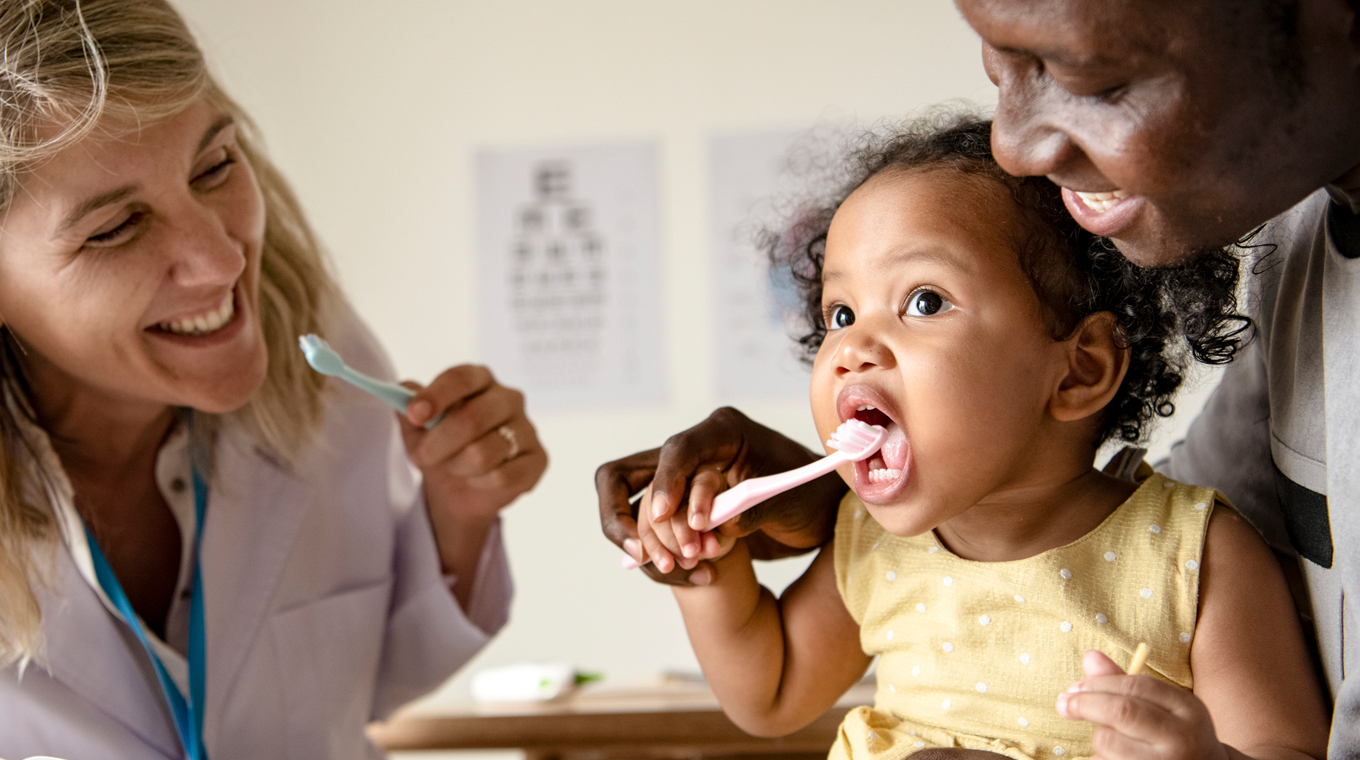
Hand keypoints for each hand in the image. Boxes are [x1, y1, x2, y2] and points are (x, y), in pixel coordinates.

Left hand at [399, 365, 546, 600]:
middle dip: (439, 444)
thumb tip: (401, 392)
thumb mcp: (416, 428)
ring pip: (483, 453)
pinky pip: (502, 477)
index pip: (462, 377)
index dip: (437, 395)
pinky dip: (479, 483)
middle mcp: (509, 398)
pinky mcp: (538, 460)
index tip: (414, 414)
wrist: (459, 488)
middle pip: (472, 418)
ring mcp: (527, 429)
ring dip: (457, 467)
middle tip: (423, 456)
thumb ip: (407, 406)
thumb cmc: (440, 447)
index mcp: (480, 380)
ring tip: (455, 467)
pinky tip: (478, 480)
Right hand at [595, 407, 846, 585]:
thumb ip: (754, 509)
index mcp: (722, 433)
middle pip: (624, 476)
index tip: (661, 516)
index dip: (664, 482)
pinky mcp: (678, 511)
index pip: (677, 450)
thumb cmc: (811, 496)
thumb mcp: (791, 501)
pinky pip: (650, 535)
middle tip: (645, 554)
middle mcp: (694, 453)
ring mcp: (681, 483)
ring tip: (688, 567)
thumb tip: (719, 526)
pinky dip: (664, 558)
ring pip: (633, 511)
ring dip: (651, 544)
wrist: (819, 515)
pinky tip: (698, 576)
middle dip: (624, 517)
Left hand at [1057, 650, 1227, 759]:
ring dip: (1097, 738)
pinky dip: (1100, 758)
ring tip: (1107, 742)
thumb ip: (1124, 683)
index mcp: (1187, 708)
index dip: (1098, 683)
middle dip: (1085, 704)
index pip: (1136, 685)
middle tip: (1064, 704)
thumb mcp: (1160, 708)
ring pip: (1110, 742)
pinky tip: (1113, 758)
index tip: (1074, 687)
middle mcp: (1182, 737)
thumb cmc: (1172, 736)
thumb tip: (1089, 656)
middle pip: (1121, 711)